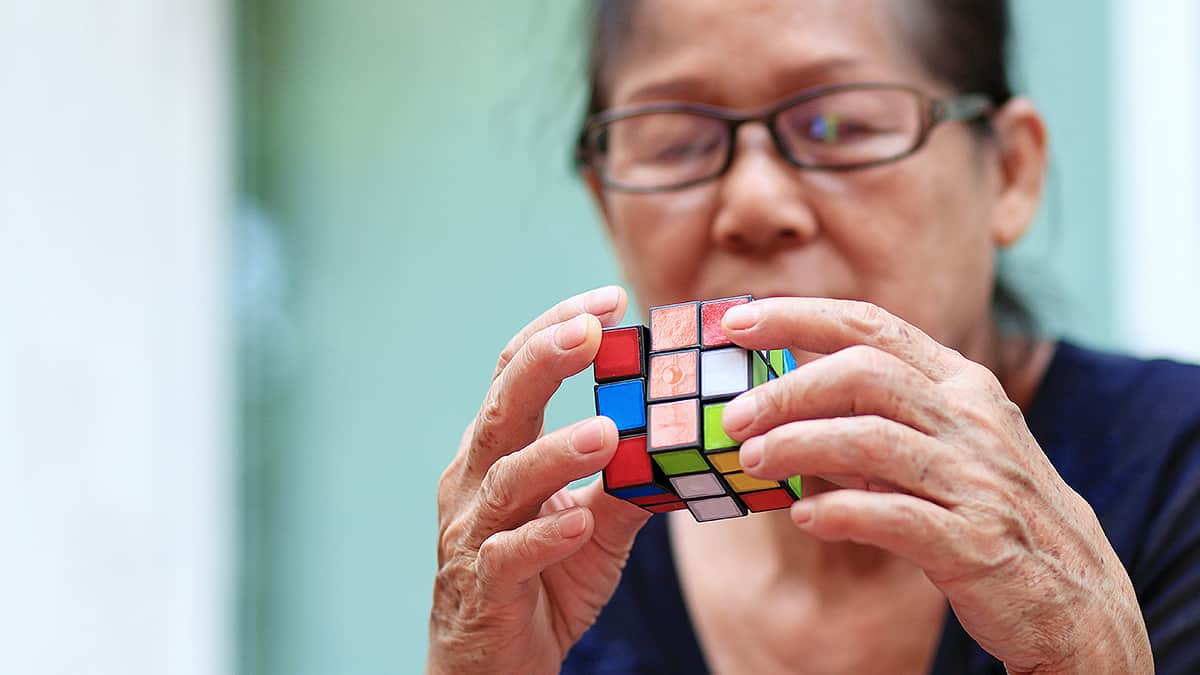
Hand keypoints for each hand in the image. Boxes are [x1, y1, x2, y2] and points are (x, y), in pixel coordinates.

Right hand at [429, 286, 651, 674]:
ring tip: (604, 431)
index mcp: (494, 455)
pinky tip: (577, 522)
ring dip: (555, 453)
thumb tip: (682, 443)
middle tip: (591, 328)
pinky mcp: (483, 588)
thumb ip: (626, 483)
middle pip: (502, 409)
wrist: (489, 669)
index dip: (555, 330)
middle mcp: (473, 483)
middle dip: (544, 362)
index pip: (514, 376)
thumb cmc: (537, 587)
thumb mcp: (591, 528)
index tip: (608, 299)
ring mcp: (472, 535)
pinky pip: (510, 556)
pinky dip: (543, 536)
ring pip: (505, 481)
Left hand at [719, 298, 1151, 673]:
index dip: (799, 317)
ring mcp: (977, 479)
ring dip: (799, 446)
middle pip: (863, 375)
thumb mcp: (943, 447)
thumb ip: (874, 421)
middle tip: (734, 417)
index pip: (871, 327)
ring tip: (752, 461)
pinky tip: (804, 517)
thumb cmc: (989, 511)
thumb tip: (778, 411)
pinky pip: (896, 517)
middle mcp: (971, 420)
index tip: (736, 320)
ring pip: (872, 440)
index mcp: (960, 385)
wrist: (1077, 599)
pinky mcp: (976, 543)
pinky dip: (842, 513)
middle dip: (787, 389)